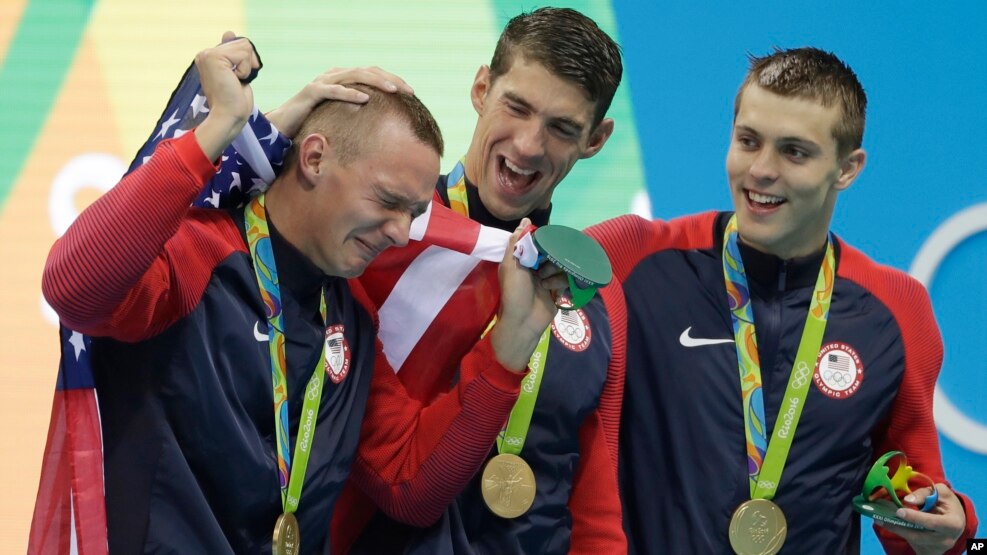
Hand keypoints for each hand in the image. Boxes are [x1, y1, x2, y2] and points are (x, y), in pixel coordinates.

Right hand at [194, 31, 260, 159]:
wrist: (227, 118)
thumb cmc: (234, 103)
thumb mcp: (238, 74)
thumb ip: (235, 55)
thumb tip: (228, 32)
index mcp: (209, 58)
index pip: (239, 45)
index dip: (247, 62)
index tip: (237, 79)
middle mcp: (205, 54)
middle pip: (243, 43)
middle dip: (249, 64)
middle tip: (237, 82)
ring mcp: (207, 55)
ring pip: (245, 47)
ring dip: (247, 68)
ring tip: (234, 82)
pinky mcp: (214, 58)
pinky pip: (244, 55)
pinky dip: (245, 70)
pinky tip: (234, 81)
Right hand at [265, 66, 413, 137]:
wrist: (281, 127)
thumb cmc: (311, 125)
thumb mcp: (339, 119)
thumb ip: (356, 117)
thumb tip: (382, 130)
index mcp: (342, 80)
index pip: (371, 74)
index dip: (392, 79)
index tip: (411, 92)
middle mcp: (333, 76)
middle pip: (367, 71)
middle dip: (390, 79)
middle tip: (409, 90)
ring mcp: (322, 82)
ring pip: (353, 76)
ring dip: (376, 82)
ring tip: (394, 90)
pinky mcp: (310, 92)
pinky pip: (333, 90)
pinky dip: (349, 93)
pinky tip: (365, 99)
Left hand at [490, 219, 567, 371]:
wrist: (523, 322)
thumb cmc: (514, 293)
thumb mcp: (511, 265)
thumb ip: (516, 242)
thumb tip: (525, 219)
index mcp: (522, 259)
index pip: (537, 242)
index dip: (543, 241)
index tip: (548, 241)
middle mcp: (535, 267)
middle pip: (552, 252)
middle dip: (551, 258)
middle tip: (544, 266)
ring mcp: (548, 279)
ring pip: (561, 265)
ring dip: (554, 273)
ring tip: (544, 283)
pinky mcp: (558, 290)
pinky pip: (567, 279)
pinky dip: (561, 284)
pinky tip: (553, 291)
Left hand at [876, 483, 965, 554]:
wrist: (956, 520)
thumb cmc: (947, 504)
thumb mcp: (941, 492)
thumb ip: (924, 494)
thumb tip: (908, 500)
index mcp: (953, 524)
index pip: (933, 523)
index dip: (916, 518)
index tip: (899, 512)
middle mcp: (947, 540)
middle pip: (919, 536)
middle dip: (898, 527)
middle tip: (881, 518)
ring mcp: (938, 548)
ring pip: (913, 541)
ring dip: (896, 530)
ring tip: (881, 520)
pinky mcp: (930, 552)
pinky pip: (912, 544)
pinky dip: (901, 534)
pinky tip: (891, 524)